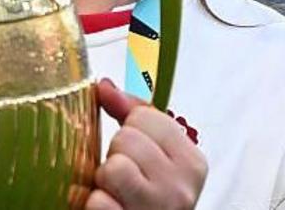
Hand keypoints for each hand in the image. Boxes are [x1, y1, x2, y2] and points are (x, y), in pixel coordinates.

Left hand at [86, 79, 206, 209]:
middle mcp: (181, 187)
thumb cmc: (148, 198)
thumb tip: (105, 86)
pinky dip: (92, 205)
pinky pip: (97, 201)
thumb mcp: (153, 157)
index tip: (137, 155)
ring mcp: (158, 209)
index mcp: (192, 162)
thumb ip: (133, 114)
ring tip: (115, 194)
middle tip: (124, 179)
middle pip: (126, 139)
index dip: (129, 132)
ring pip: (113, 168)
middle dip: (116, 156)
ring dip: (104, 181)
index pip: (145, 116)